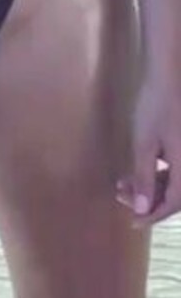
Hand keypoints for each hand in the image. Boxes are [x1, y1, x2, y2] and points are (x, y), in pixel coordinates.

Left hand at [116, 75, 180, 224]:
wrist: (169, 75)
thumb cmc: (156, 107)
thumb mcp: (145, 144)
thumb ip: (144, 177)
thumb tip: (143, 209)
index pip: (173, 203)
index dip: (153, 215)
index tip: (133, 222)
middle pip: (175, 194)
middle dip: (148, 199)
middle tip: (121, 195)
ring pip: (175, 181)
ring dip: (151, 185)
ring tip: (123, 183)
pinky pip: (176, 168)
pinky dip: (158, 172)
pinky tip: (138, 168)